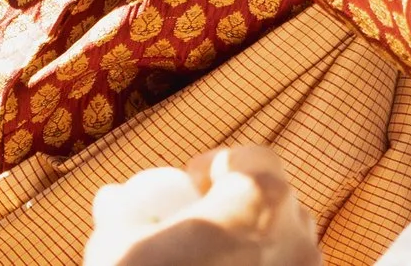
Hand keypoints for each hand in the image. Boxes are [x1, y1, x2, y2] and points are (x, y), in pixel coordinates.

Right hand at [87, 148, 319, 265]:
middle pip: (277, 204)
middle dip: (241, 210)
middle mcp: (298, 234)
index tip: (190, 185)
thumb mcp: (117, 248)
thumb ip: (119, 216)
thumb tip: (112, 199)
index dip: (220, 165)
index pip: (255, 158)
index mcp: (258, 198)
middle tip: (200, 230)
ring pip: (288, 250)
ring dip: (257, 252)